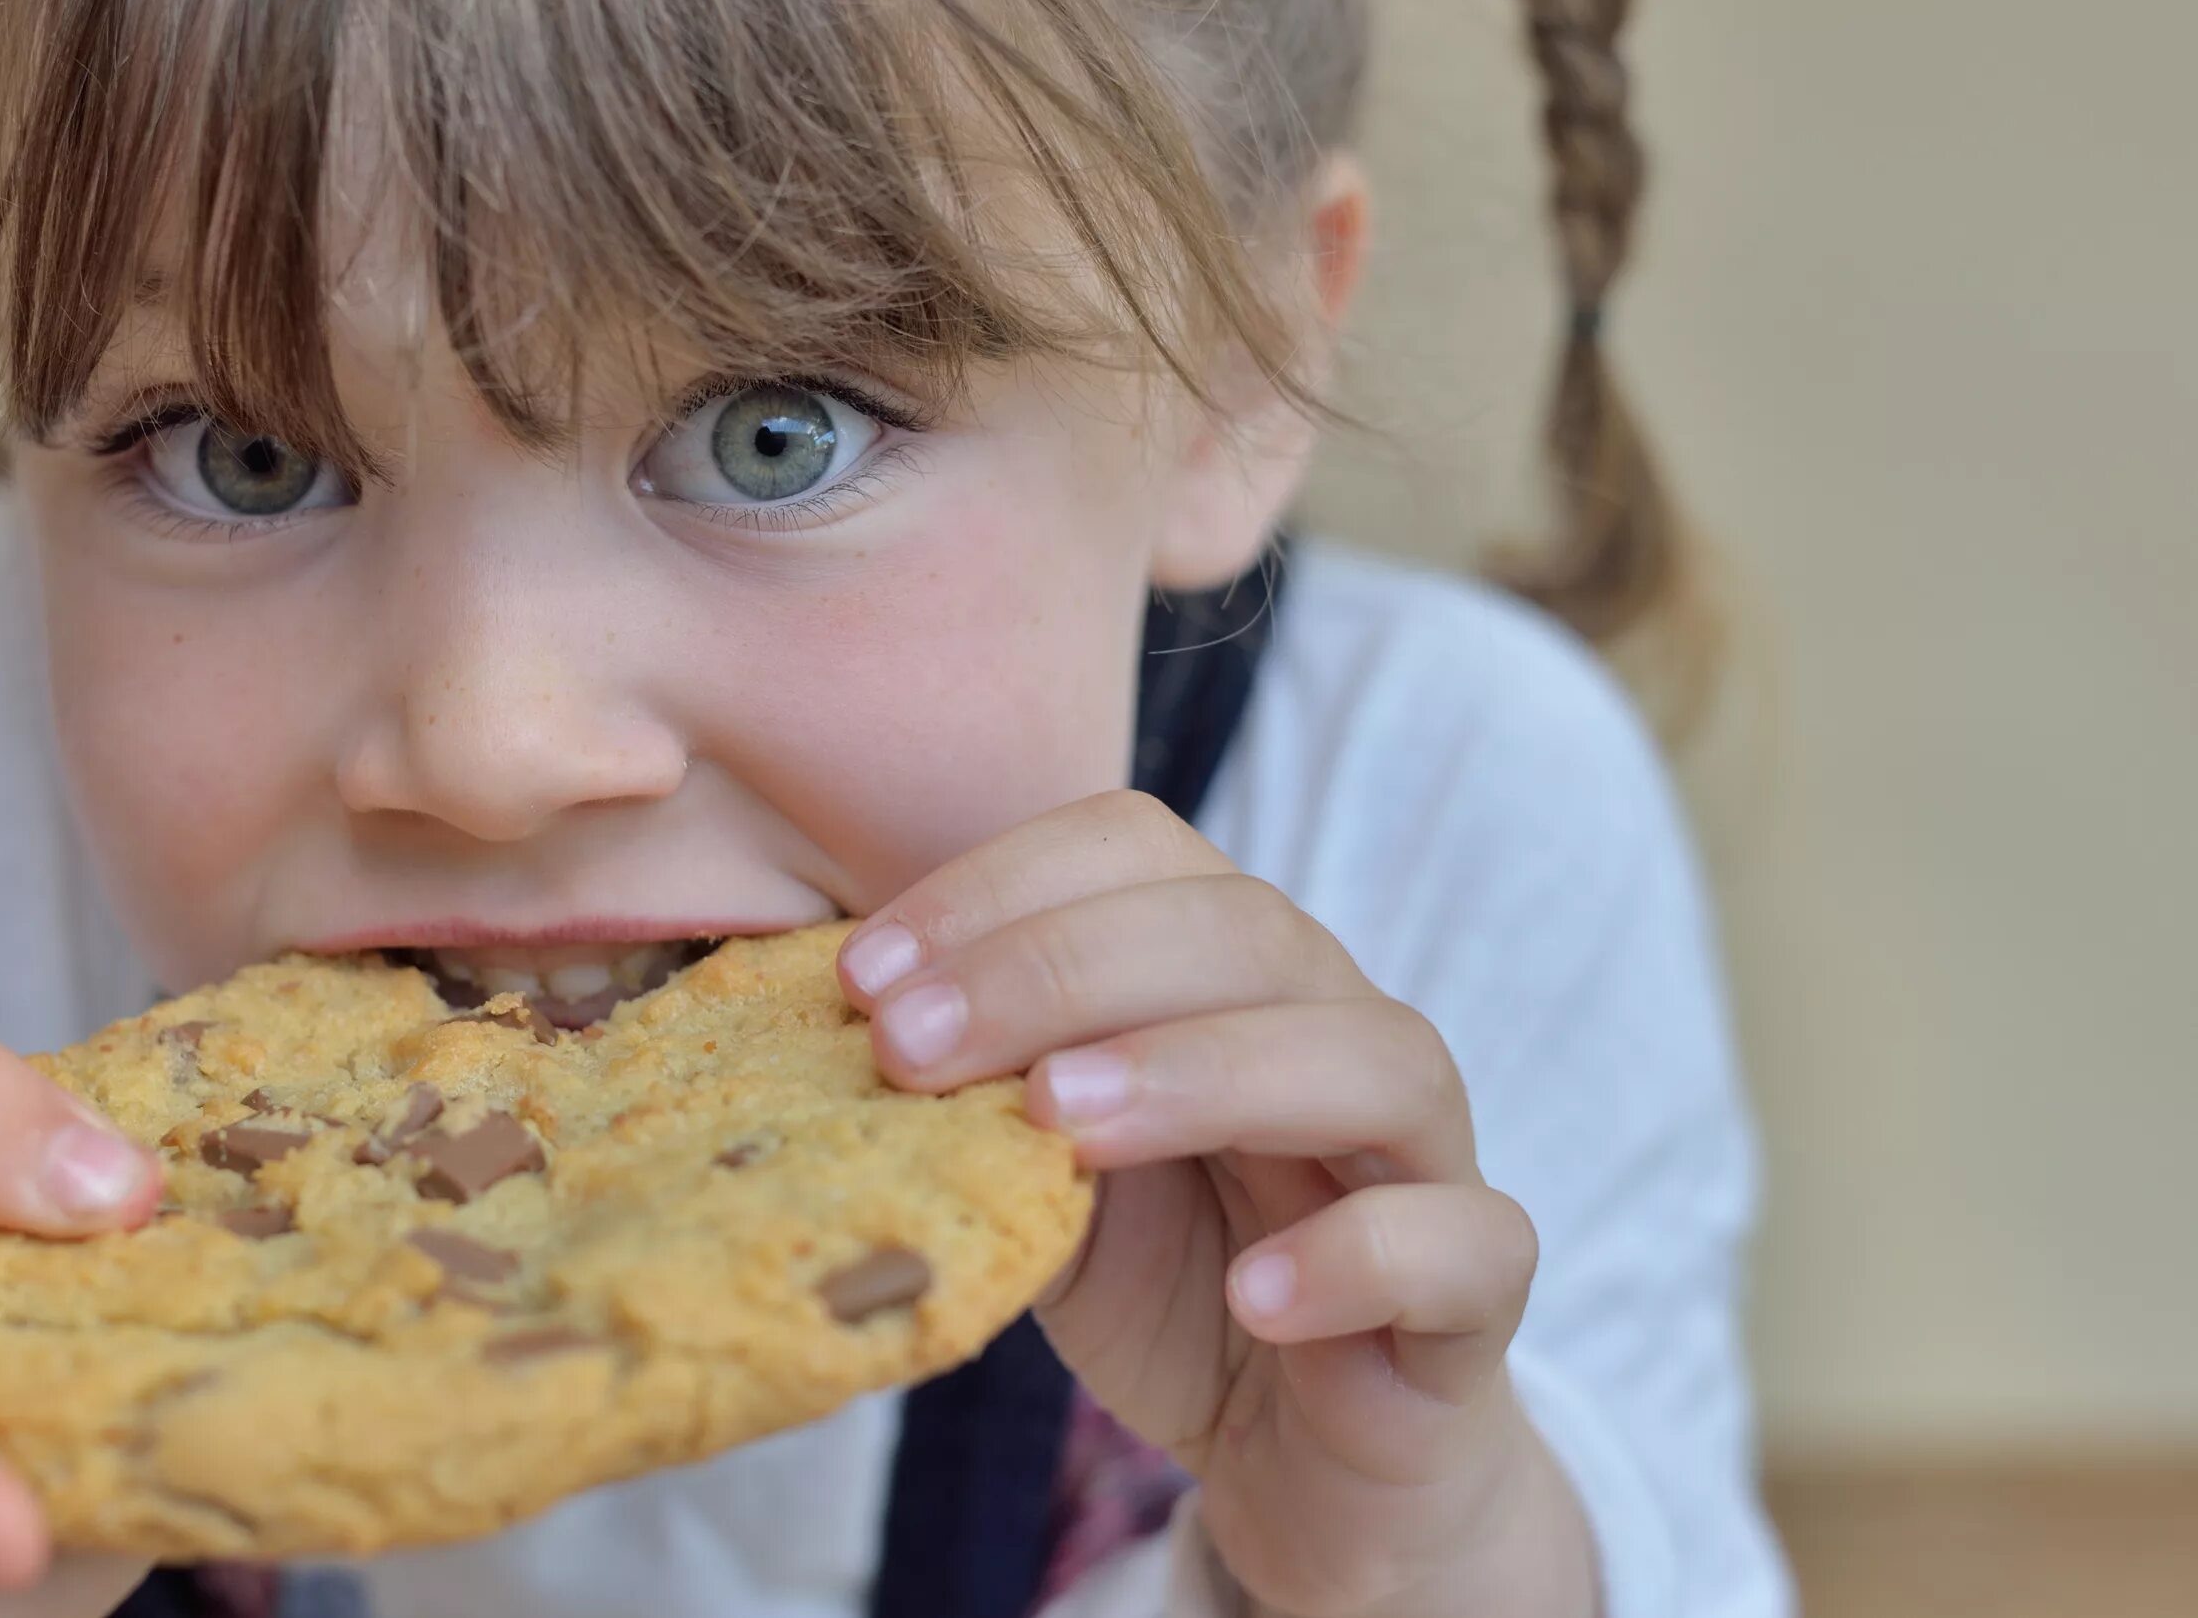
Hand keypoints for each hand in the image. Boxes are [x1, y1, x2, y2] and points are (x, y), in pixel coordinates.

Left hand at [838, 793, 1595, 1617]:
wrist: (1304, 1456)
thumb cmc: (1167, 1277)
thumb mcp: (1035, 1170)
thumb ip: (973, 1087)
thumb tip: (830, 1015)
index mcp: (1225, 970)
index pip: (1138, 850)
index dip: (999, 889)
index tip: (863, 980)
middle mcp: (1333, 1025)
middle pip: (1242, 929)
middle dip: (1057, 970)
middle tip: (912, 1049)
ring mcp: (1422, 1154)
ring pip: (1370, 1056)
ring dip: (1202, 1072)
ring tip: (1059, 1127)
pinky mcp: (1475, 1295)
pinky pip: (1462, 1243)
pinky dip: (1361, 1256)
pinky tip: (1256, 1294)